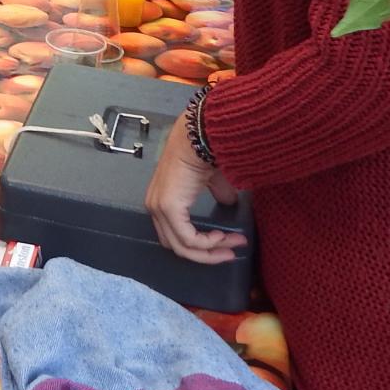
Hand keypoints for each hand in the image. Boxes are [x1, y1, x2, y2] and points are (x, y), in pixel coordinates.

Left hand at [145, 120, 247, 265]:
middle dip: (207, 253)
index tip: (227, 245)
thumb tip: (228, 203)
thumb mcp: (213, 179)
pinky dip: (207, 243)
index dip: (200, 245)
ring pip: (183, 247)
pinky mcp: (169, 208)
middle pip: (177, 246)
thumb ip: (218, 193)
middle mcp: (155, 206)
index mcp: (162, 199)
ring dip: (211, 250)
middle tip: (232, 252)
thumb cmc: (206, 152)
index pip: (175, 235)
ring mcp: (159, 208)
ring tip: (234, 245)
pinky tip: (222, 237)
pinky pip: (188, 239)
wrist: (202, 136)